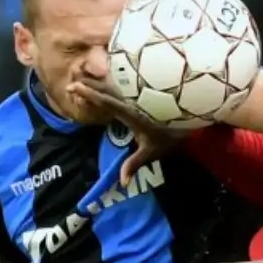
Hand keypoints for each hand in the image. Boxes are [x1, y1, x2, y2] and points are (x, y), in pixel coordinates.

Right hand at [66, 80, 182, 185]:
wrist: (190, 121)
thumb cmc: (170, 136)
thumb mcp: (151, 152)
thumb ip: (134, 164)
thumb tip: (122, 182)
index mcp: (131, 113)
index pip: (107, 101)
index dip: (90, 94)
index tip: (74, 87)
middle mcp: (132, 101)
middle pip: (106, 89)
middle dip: (88, 86)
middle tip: (71, 85)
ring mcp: (137, 96)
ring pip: (114, 86)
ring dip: (97, 83)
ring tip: (82, 80)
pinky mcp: (142, 95)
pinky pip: (122, 87)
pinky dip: (110, 84)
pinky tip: (103, 81)